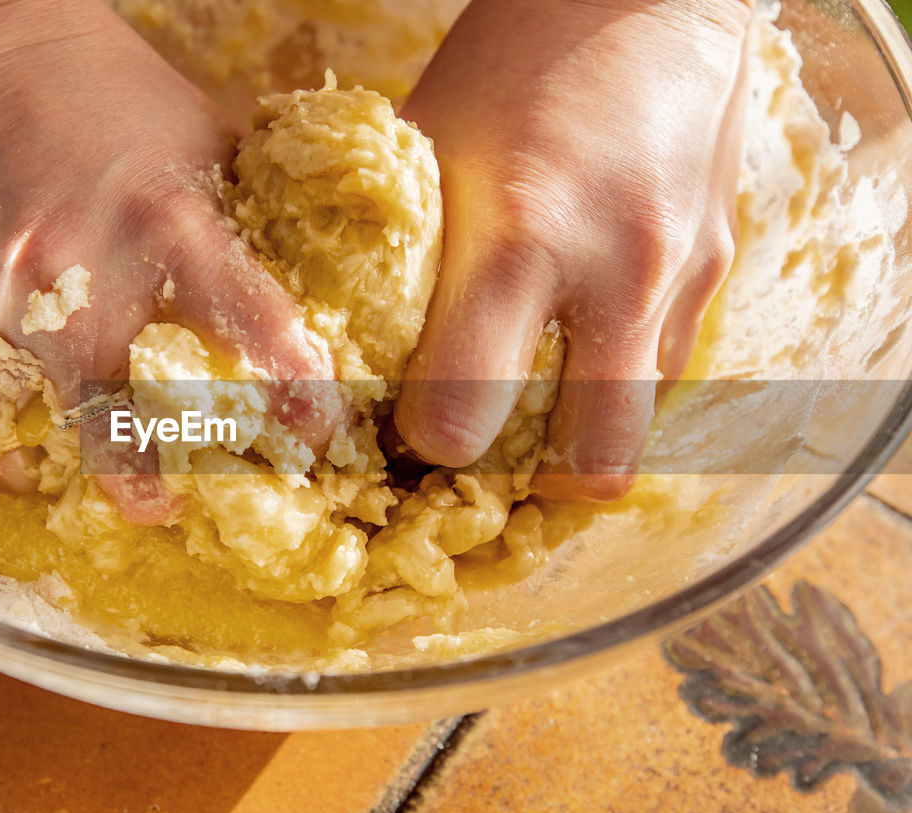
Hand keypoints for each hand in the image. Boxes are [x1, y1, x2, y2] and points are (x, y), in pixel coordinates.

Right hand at [0, 0, 341, 522]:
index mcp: (169, 221)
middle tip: (171, 498)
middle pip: (131, 431)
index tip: (314, 435)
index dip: (293, 394)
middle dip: (158, 486)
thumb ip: (241, 225)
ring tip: (98, 467)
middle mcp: (82, 276)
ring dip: (77, 466)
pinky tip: (33, 412)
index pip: (252, 327)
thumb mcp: (196, 138)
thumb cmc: (97, 87)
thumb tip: (299, 301)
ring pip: (46, 440)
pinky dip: (12, 426)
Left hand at [394, 0, 750, 499]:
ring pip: (642, 429)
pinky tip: (584, 344)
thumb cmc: (511, 67)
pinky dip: (622, 380)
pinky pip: (672, 370)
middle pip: (587, 466)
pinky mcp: (720, 267)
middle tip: (490, 454)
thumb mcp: (427, 151)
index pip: (461, 419)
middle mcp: (612, 275)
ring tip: (537, 408)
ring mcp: (679, 277)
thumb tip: (352, 343)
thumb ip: (402, 256)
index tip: (407, 427)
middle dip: (531, 484)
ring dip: (584, 438)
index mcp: (516, 243)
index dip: (425, 442)